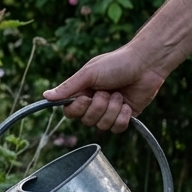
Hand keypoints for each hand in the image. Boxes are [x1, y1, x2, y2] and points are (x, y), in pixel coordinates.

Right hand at [42, 44, 168, 132]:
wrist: (146, 64)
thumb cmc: (116, 64)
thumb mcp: (88, 73)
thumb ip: (68, 87)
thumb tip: (45, 96)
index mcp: (82, 92)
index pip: (70, 112)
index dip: (78, 108)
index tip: (87, 96)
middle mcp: (94, 103)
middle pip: (87, 121)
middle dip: (99, 106)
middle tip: (108, 91)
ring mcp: (110, 111)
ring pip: (103, 126)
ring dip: (113, 109)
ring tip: (120, 94)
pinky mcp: (125, 116)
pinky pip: (118, 128)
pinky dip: (123, 116)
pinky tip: (128, 104)